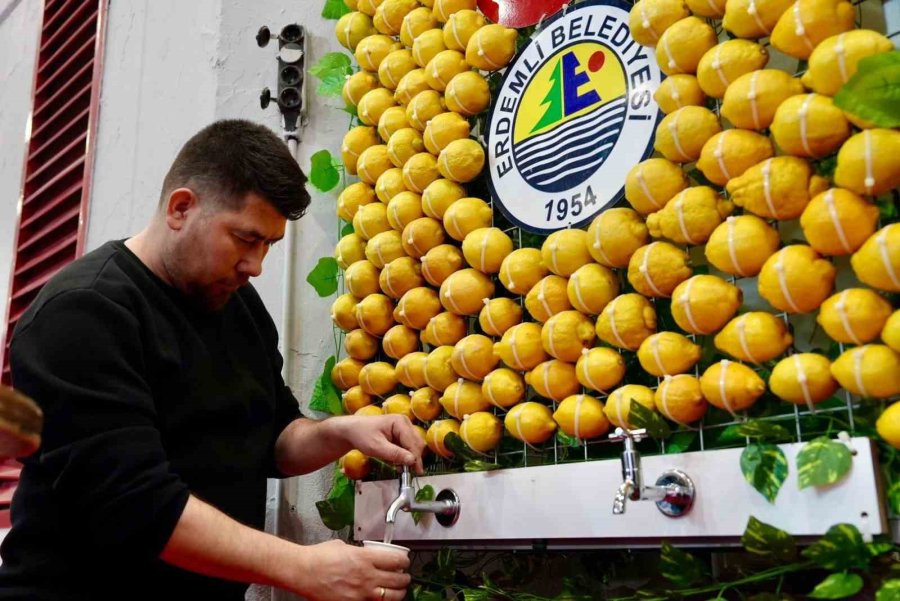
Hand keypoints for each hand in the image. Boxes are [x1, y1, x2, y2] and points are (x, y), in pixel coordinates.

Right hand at [291, 539, 410, 600]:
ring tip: (398, 590)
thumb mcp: (344, 546)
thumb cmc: (318, 558)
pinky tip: (380, 599)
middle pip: (398, 581)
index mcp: (365, 558)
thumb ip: (360, 552)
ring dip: (398, 593)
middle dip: (404, 579)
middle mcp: (366, 578)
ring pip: (392, 597)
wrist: (302, 572)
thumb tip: (368, 555)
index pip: (397, 561)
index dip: (405, 562)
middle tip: (404, 577)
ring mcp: (360, 595)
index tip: (404, 562)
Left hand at [335, 414, 424, 473]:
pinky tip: (397, 463)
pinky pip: (407, 447)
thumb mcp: (376, 447)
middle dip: (413, 458)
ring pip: (413, 446)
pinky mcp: (400, 434)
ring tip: (400, 467)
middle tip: (409, 472)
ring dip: (408, 458)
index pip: (413, 442)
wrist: (351, 431)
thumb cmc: (362, 436)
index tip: (416, 472)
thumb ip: (394, 454)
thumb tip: (412, 460)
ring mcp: (403, 428)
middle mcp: (405, 423)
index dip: (415, 458)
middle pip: (416, 443)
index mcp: (400, 422)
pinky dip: (403, 456)